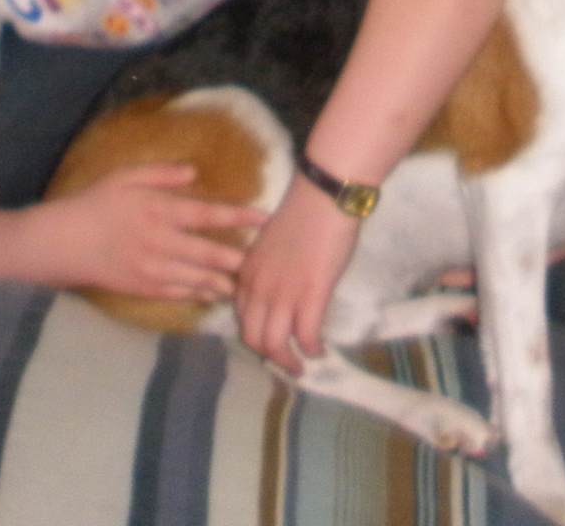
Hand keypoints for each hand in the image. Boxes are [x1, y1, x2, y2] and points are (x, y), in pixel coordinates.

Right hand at [44, 163, 266, 301]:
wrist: (64, 243)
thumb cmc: (96, 204)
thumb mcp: (125, 176)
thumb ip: (161, 172)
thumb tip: (194, 170)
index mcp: (158, 210)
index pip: (207, 214)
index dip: (238, 217)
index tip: (264, 218)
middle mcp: (160, 241)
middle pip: (209, 253)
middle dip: (239, 258)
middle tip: (265, 261)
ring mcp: (153, 268)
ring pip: (198, 278)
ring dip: (225, 281)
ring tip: (248, 284)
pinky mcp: (144, 288)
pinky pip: (179, 293)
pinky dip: (200, 294)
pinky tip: (216, 294)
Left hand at [237, 178, 361, 371]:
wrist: (322, 200)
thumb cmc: (302, 216)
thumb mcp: (271, 247)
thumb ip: (269, 272)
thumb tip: (281, 292)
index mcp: (247, 274)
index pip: (243, 318)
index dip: (257, 335)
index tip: (272, 340)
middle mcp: (259, 289)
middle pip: (254, 339)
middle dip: (270, 356)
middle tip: (286, 361)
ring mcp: (283, 294)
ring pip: (275, 345)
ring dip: (289, 362)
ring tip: (301, 365)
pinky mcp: (310, 296)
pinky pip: (306, 336)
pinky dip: (312, 349)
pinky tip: (320, 349)